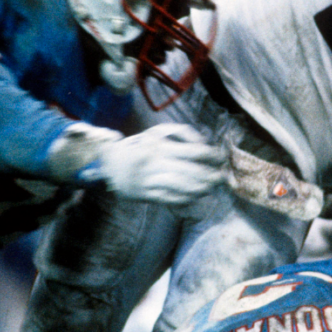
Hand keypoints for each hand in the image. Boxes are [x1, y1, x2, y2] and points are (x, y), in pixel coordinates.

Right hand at [98, 123, 226, 203]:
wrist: (109, 164)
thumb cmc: (139, 146)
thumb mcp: (158, 132)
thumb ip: (183, 133)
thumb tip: (203, 143)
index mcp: (160, 145)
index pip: (195, 151)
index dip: (213, 156)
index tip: (222, 158)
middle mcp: (155, 162)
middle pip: (192, 171)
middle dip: (211, 176)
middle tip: (222, 177)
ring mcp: (150, 180)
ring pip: (183, 187)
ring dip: (202, 189)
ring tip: (211, 187)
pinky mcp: (146, 195)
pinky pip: (171, 199)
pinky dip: (186, 198)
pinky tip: (196, 196)